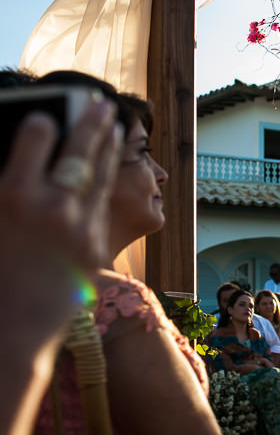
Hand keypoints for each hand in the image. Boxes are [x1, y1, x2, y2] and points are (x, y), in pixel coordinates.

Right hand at [2, 100, 119, 337]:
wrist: (10, 332)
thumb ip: (9, 189)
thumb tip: (22, 164)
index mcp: (11, 196)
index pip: (35, 140)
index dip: (42, 123)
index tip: (46, 113)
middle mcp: (48, 206)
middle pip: (77, 152)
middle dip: (90, 123)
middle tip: (100, 102)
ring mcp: (76, 226)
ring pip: (99, 174)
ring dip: (107, 146)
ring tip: (113, 125)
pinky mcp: (94, 246)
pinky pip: (102, 204)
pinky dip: (108, 180)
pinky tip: (113, 167)